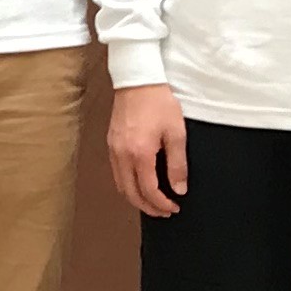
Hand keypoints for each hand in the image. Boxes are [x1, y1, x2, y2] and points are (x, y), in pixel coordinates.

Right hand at [107, 86, 188, 218]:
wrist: (138, 79)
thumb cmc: (158, 102)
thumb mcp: (176, 133)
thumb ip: (178, 164)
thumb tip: (179, 188)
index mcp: (139, 154)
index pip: (149, 190)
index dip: (162, 204)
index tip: (174, 207)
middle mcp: (122, 154)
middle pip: (130, 193)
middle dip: (147, 207)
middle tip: (164, 211)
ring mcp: (113, 148)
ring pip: (120, 184)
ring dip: (135, 197)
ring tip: (152, 201)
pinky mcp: (111, 142)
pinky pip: (116, 172)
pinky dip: (127, 184)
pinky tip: (139, 182)